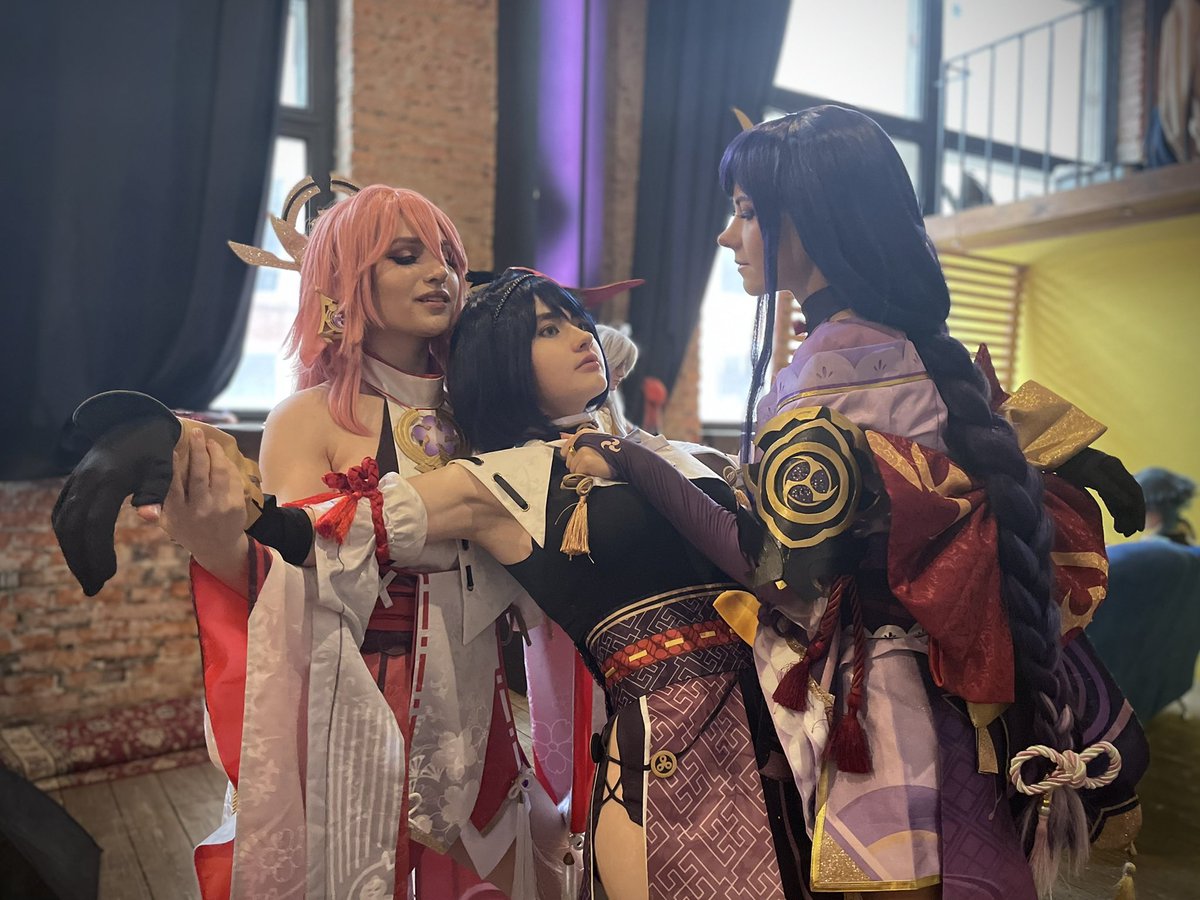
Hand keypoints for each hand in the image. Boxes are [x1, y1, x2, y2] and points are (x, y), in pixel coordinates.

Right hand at [52, 393, 181, 595]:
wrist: (134, 422)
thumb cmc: (155, 448)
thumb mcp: (163, 467)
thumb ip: (157, 492)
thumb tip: (150, 519)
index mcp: (108, 481)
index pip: (95, 524)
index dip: (98, 552)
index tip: (108, 575)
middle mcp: (85, 483)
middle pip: (73, 529)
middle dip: (81, 560)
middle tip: (94, 587)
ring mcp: (76, 482)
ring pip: (63, 523)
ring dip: (71, 552)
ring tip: (87, 577)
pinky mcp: (73, 482)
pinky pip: (60, 512)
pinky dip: (65, 535)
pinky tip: (76, 553)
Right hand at [156, 429, 248, 570]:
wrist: (218, 548)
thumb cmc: (188, 530)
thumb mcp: (169, 522)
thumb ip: (158, 506)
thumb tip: (144, 493)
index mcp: (178, 512)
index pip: (174, 484)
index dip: (174, 464)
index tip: (174, 447)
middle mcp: (200, 509)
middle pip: (200, 473)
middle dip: (198, 449)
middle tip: (196, 432)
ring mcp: (220, 507)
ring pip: (219, 472)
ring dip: (216, 452)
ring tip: (210, 442)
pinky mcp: (236, 504)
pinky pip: (233, 478)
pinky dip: (227, 464)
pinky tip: (222, 457)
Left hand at [561, 430, 614, 479]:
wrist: (625, 458)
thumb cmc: (611, 451)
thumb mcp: (593, 440)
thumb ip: (575, 438)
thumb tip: (562, 436)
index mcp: (582, 434)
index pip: (565, 448)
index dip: (572, 457)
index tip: (581, 459)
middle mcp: (581, 440)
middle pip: (568, 460)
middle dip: (577, 464)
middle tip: (590, 464)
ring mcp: (583, 450)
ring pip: (572, 468)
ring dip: (581, 471)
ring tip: (593, 467)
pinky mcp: (586, 461)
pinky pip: (578, 473)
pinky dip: (585, 475)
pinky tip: (595, 471)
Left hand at [1055, 447, 1145, 536]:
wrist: (1050, 451)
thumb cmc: (1068, 461)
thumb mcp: (1088, 474)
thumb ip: (1108, 487)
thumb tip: (1129, 503)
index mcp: (1115, 466)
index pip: (1134, 491)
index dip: (1138, 509)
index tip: (1138, 527)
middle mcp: (1115, 471)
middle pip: (1130, 496)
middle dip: (1131, 516)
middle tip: (1128, 534)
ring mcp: (1106, 476)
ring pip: (1121, 499)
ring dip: (1124, 516)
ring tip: (1122, 532)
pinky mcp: (1096, 481)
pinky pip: (1111, 498)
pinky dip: (1115, 511)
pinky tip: (1116, 524)